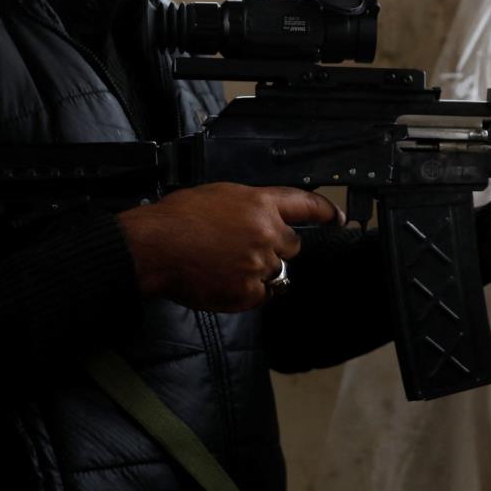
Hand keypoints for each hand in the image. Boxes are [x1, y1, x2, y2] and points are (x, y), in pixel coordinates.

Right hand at [118, 183, 344, 312]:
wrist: (154, 246)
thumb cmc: (177, 218)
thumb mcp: (219, 195)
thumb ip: (250, 206)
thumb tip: (264, 217)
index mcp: (260, 204)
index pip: (306, 204)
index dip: (325, 211)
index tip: (336, 218)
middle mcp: (266, 233)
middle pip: (292, 246)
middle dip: (275, 248)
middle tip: (244, 248)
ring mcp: (258, 264)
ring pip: (275, 272)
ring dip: (258, 271)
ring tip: (225, 264)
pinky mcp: (247, 291)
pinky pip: (261, 295)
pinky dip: (245, 291)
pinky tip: (222, 280)